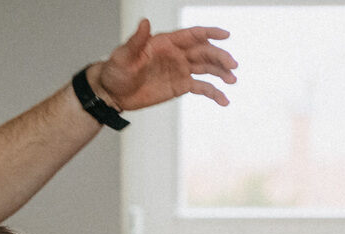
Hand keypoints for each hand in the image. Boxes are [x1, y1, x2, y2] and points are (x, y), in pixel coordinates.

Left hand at [94, 18, 238, 111]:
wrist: (112, 93)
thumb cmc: (116, 71)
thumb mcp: (124, 55)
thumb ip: (136, 40)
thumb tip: (144, 22)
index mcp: (167, 42)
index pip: (193, 34)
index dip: (210, 33)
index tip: (225, 35)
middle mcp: (177, 54)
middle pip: (204, 52)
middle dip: (220, 57)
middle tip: (232, 65)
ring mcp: (180, 70)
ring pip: (206, 68)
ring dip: (221, 72)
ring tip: (232, 80)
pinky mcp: (180, 86)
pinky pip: (201, 87)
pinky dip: (213, 92)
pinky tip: (224, 100)